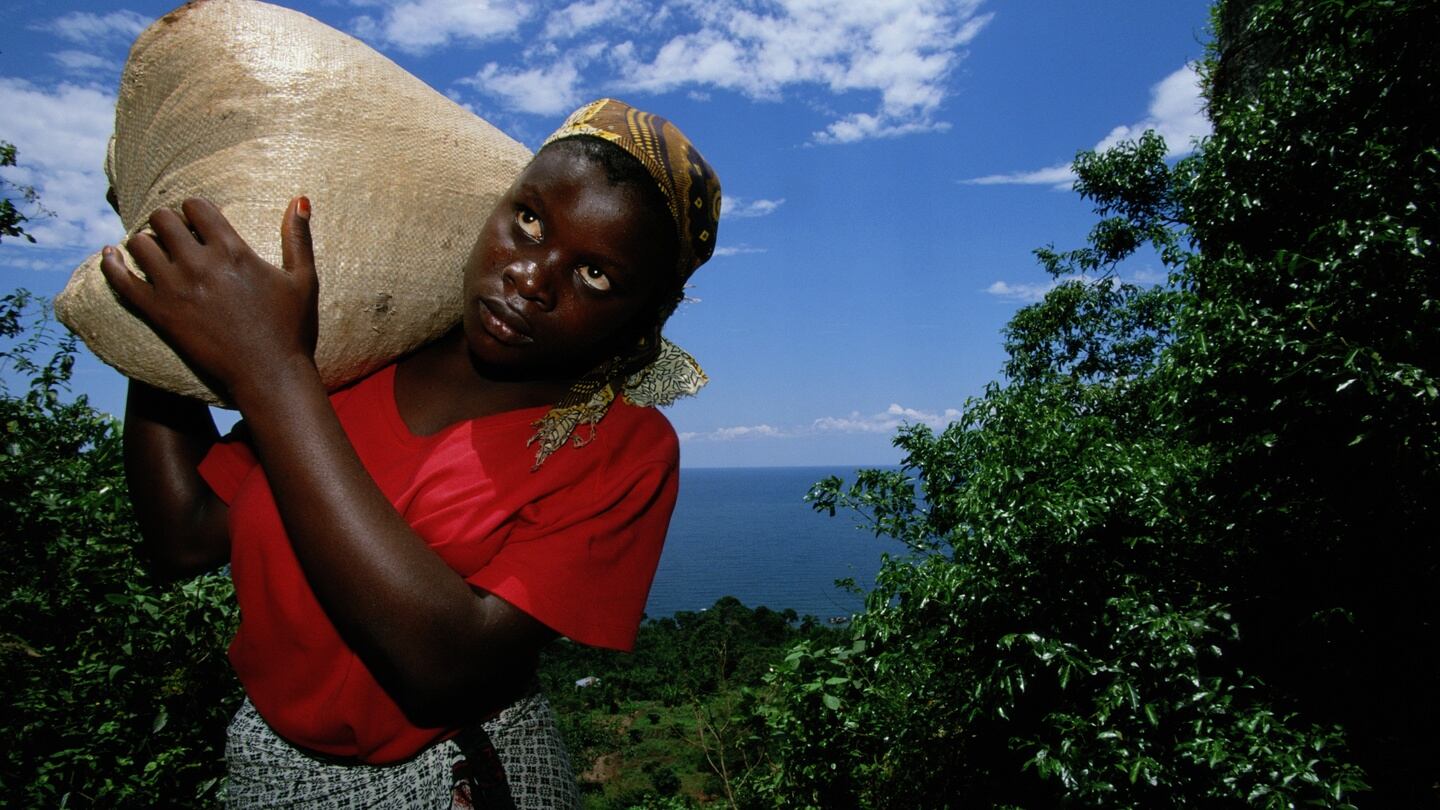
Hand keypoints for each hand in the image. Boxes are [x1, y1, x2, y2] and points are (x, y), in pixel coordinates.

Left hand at [101, 197, 317, 396]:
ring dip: (146, 242)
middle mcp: (199, 264)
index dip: (196, 210)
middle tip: (176, 236)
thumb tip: (300, 199)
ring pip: (140, 244)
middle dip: (168, 223)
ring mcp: (175, 289)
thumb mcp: (303, 279)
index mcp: (232, 251)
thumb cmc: (291, 328)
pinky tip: (111, 255)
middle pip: (163, 220)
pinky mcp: (159, 313)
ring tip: (155, 251)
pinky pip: (121, 280)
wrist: (270, 375)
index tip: (200, 222)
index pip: (196, 207)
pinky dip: (111, 264)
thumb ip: (298, 237)